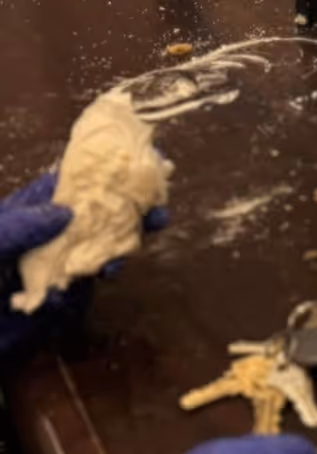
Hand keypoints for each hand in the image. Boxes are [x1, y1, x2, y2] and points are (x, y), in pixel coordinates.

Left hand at [0, 174, 167, 360]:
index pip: (81, 176)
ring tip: (139, 238)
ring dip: (128, 236)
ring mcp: (61, 258)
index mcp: (35, 206)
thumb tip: (67, 211)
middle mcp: (54, 227)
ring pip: (107, 239)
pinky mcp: (65, 290)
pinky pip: (94, 274)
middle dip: (134, 204)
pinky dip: (109, 268)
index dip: (115, 167)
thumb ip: (21, 225)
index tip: (148, 163)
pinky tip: (110, 270)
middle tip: (158, 211)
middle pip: (104, 206)